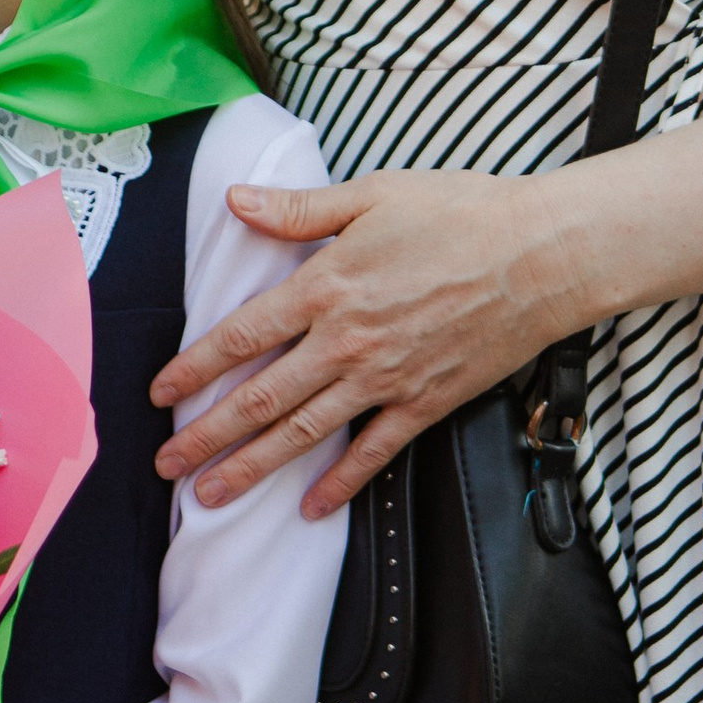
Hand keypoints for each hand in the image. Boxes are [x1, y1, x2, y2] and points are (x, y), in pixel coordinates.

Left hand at [151, 165, 589, 515]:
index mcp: (325, 286)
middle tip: (166, 465)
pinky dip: (340, 484)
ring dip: (251, 468)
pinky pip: (373, 453)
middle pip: (260, 398)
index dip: (193, 366)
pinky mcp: (426, 402)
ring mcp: (386, 379)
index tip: (159, 392)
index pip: (240, 335)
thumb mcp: (373, 194)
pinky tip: (311, 508)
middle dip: (206, 436)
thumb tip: (236, 202)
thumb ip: (299, 209)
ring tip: (210, 494)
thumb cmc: (463, 213)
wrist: (544, 255)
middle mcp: (346, 341)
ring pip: (304, 434)